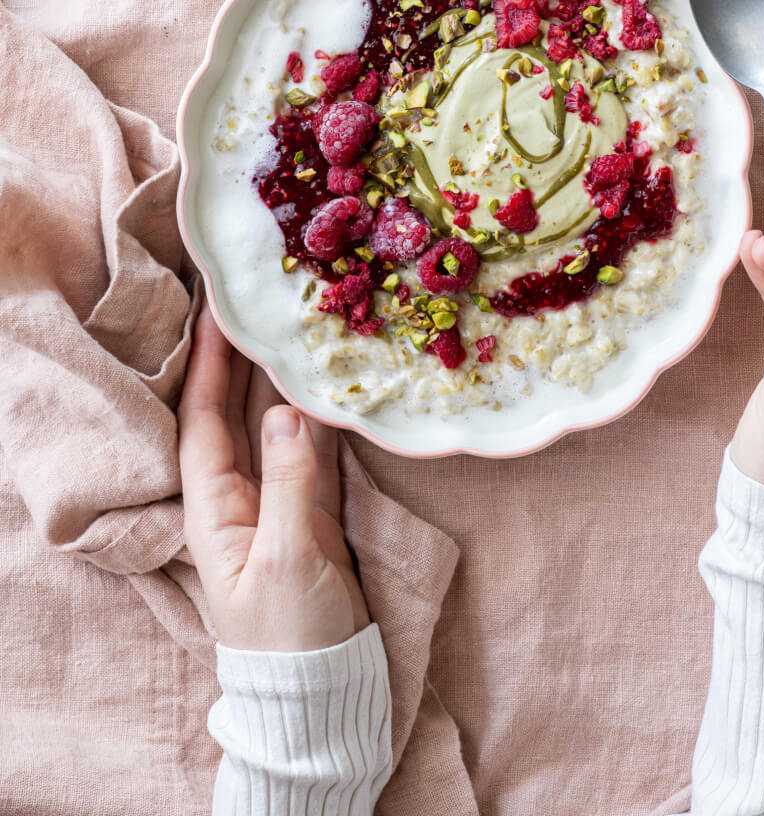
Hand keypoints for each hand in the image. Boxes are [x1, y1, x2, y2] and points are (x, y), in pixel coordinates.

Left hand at [178, 301, 368, 651]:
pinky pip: (312, 452)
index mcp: (214, 511)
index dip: (209, 370)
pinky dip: (317, 418)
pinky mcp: (314, 513)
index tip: (217, 319)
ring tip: (286, 332)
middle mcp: (240, 498)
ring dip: (277, 382)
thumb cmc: (290, 635)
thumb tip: (286, 411)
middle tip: (253, 310)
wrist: (322, 689)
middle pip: (235, 416)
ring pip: (274, 429)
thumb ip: (290, 483)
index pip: (204, 424)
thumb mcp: (286, 559)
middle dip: (240, 364)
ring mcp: (278, 503)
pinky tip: (322, 386)